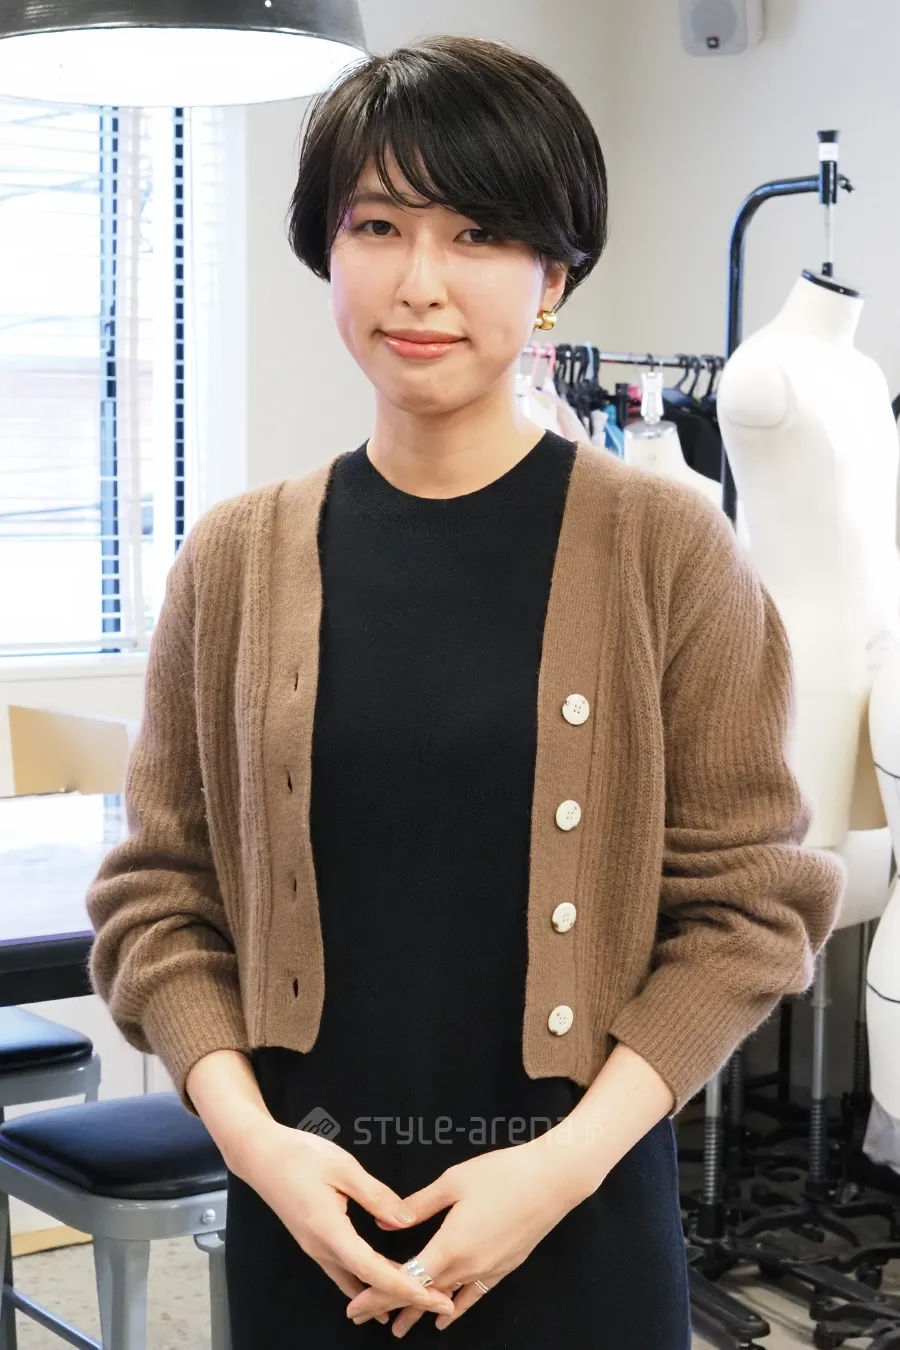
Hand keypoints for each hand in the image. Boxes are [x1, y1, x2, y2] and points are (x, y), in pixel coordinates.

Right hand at [236, 1121, 455, 1323]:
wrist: (260, 1155)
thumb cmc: (300, 1155)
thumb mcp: (343, 1167)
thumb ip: (376, 1196)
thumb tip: (406, 1221)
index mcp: (330, 1231)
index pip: (372, 1270)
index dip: (404, 1286)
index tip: (432, 1296)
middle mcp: (321, 1248)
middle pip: (367, 1283)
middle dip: (404, 1295)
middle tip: (440, 1302)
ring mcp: (316, 1248)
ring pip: (355, 1281)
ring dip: (387, 1291)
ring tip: (420, 1295)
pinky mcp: (314, 1241)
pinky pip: (344, 1270)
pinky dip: (368, 1281)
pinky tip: (382, 1284)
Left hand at [345, 1132, 595, 1335]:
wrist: (552, 1180)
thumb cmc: (502, 1173)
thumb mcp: (453, 1181)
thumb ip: (418, 1205)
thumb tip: (386, 1222)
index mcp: (450, 1245)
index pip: (405, 1279)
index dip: (378, 1294)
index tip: (355, 1307)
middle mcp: (468, 1266)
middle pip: (422, 1294)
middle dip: (391, 1306)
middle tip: (364, 1318)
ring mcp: (488, 1270)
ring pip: (447, 1299)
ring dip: (420, 1312)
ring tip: (399, 1327)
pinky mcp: (504, 1267)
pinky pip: (474, 1295)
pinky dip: (456, 1308)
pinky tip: (446, 1317)